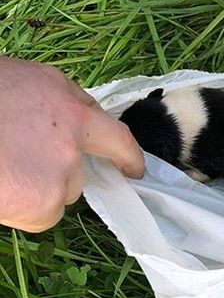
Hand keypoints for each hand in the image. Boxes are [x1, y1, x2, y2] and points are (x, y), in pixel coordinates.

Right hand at [0, 58, 144, 232]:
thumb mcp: (24, 82)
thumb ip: (59, 103)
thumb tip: (76, 122)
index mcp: (68, 105)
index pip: (115, 135)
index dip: (127, 155)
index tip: (136, 170)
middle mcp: (73, 138)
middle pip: (79, 171)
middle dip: (56, 171)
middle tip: (18, 160)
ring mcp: (61, 171)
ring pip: (59, 193)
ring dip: (36, 189)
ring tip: (3, 168)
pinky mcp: (43, 202)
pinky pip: (42, 215)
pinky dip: (23, 210)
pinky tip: (2, 190)